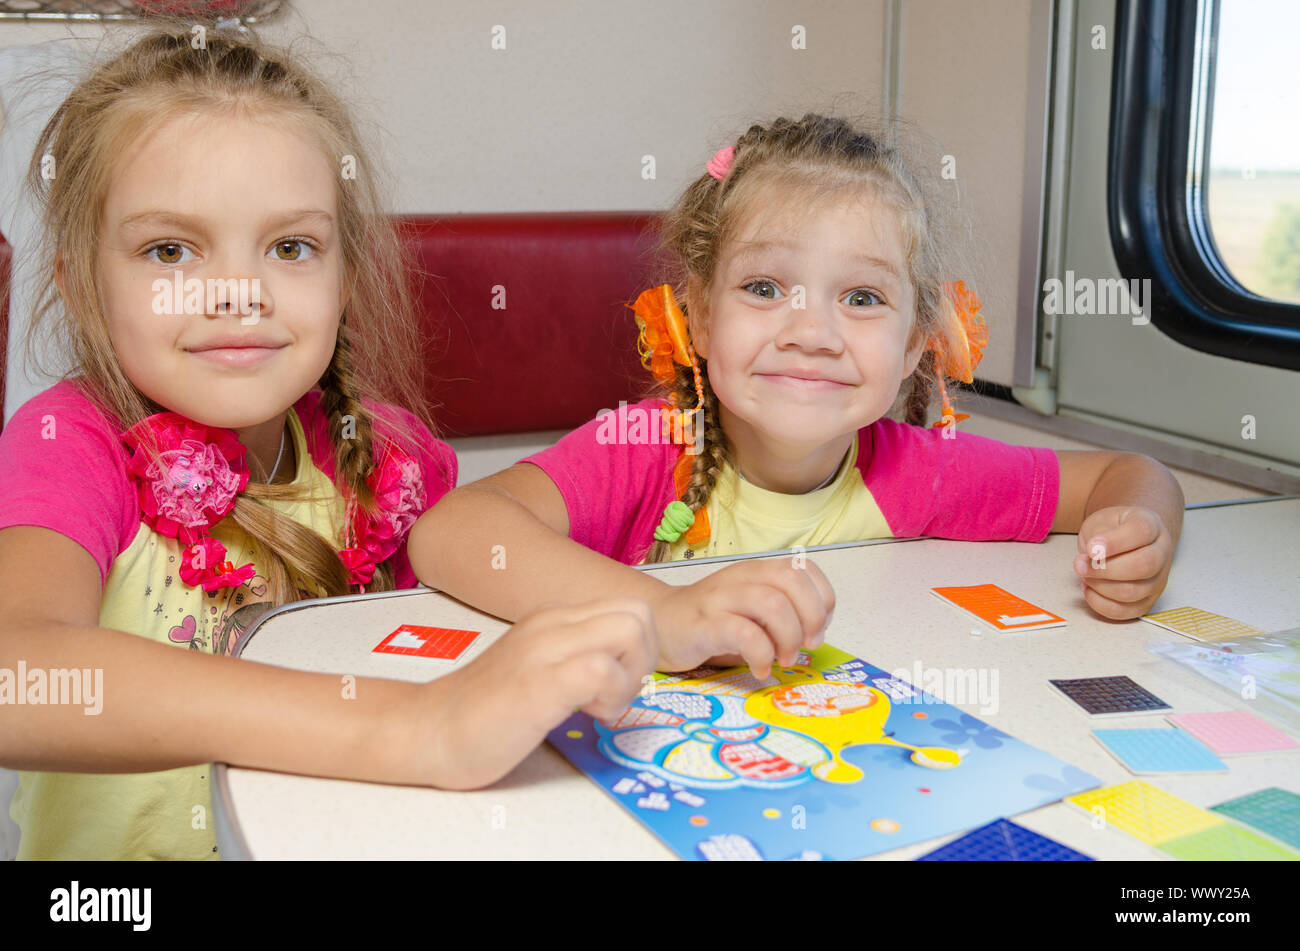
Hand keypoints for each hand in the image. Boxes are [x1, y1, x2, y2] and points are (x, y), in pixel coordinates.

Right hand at [414, 598, 656, 789]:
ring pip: (629, 630)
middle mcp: (551, 625)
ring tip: (600, 707)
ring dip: (630, 677)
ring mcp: (544, 651)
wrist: (427, 730)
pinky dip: (611, 696)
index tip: (616, 684)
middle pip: (639, 613)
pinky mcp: (537, 685)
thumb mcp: (539, 668)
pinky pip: (601, 669)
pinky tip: (587, 716)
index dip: (641, 648)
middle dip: (644, 659)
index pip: (629, 607)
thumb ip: (575, 658)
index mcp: (554, 620)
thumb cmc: (484, 711)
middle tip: (614, 695)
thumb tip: (620, 668)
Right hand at [647, 558, 834, 676]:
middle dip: (811, 617)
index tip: (817, 629)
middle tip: (806, 646)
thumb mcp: (752, 610)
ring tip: (783, 659)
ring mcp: (721, 599)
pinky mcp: (704, 625)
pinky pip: (744, 633)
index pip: (804, 569)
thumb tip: (815, 632)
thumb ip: (783, 614)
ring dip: (788, 638)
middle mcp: (741, 578)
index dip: (822, 600)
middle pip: (792, 579)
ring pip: (772, 603)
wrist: (660, 624)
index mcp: (757, 571)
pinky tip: (759, 669)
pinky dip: (761, 656)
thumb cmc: (711, 622)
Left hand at [1073, 506, 1174, 619]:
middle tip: (1080, 565)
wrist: (1127, 541)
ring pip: (1134, 592)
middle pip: (1144, 565)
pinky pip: (1126, 611)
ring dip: (1101, 587)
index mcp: (1151, 525)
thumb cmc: (1112, 530)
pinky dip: (1101, 604)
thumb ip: (1097, 535)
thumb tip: (1092, 557)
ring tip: (1084, 575)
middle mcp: (1161, 552)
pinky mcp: (1147, 601)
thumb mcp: (1101, 521)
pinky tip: (1089, 589)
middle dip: (1105, 569)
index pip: (1142, 531)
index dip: (1115, 542)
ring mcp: (1157, 580)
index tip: (1091, 548)